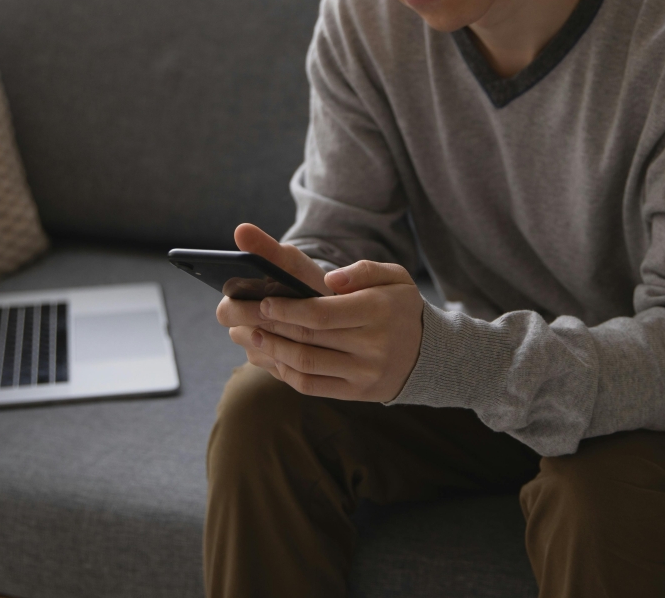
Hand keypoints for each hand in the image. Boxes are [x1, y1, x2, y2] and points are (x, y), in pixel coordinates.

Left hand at [216, 224, 423, 401]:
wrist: (430, 354)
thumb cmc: (401, 306)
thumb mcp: (395, 276)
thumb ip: (364, 270)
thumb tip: (332, 279)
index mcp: (378, 310)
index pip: (323, 312)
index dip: (288, 308)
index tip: (262, 300)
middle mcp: (372, 345)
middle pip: (307, 337)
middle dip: (267, 324)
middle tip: (235, 312)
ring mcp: (363, 373)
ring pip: (305, 363)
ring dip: (268, 349)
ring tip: (243, 334)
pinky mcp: (356, 393)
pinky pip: (311, 385)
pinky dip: (283, 371)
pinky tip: (266, 355)